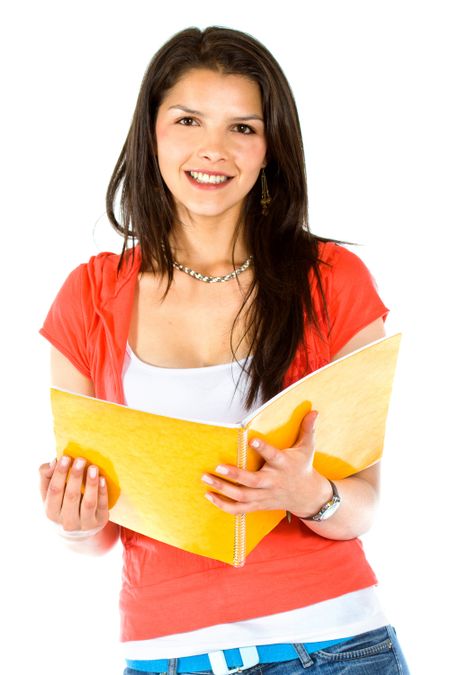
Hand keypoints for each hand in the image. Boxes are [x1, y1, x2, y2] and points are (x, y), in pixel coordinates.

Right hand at [39, 456, 109, 533]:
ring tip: (93, 467)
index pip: (54, 491)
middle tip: (81, 459)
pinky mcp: (99, 522)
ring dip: (91, 484)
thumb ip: (47, 475)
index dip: (59, 474)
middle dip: (76, 476)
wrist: (76, 529)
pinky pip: (102, 506)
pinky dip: (102, 492)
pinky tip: (102, 478)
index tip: (65, 457)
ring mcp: (84, 524)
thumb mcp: (49, 492)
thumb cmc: (60, 502)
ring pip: (88, 503)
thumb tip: (54, 462)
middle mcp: (66, 521)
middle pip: (71, 496)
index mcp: (51, 511)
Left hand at [201, 411, 331, 517]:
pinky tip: (210, 496)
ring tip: (206, 479)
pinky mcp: (259, 505)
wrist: (308, 496)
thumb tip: (313, 410)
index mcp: (283, 465)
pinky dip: (224, 505)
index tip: (251, 440)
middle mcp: (273, 481)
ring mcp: (265, 495)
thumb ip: (307, 429)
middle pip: (253, 481)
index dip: (263, 449)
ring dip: (223, 489)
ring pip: (242, 496)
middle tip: (217, 467)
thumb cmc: (303, 467)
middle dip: (235, 475)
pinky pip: (240, 509)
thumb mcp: (307, 448)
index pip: (273, 456)